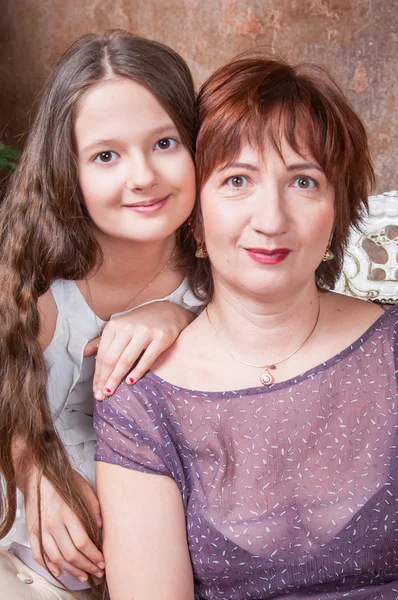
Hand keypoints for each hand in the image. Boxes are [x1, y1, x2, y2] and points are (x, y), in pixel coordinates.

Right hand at [25, 468, 104, 582]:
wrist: (35, 474)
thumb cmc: (60, 479)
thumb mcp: (82, 486)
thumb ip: (93, 506)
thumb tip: (101, 525)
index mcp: (67, 512)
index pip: (82, 542)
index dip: (93, 555)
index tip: (102, 561)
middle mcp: (53, 523)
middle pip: (71, 554)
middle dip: (87, 566)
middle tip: (97, 572)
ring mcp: (41, 529)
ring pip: (56, 558)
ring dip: (71, 570)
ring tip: (84, 576)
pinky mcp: (33, 531)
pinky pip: (39, 554)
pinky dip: (49, 566)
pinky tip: (59, 571)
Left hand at [84, 301, 193, 399]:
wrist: (169, 311)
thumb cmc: (142, 322)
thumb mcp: (120, 326)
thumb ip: (104, 340)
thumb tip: (86, 352)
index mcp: (115, 325)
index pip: (102, 354)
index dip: (97, 374)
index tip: (95, 389)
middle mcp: (128, 327)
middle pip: (111, 359)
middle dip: (104, 379)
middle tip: (101, 396)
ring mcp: (145, 332)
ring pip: (126, 360)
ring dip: (116, 379)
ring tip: (110, 392)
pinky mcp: (161, 337)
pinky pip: (147, 359)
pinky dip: (137, 372)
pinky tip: (130, 382)